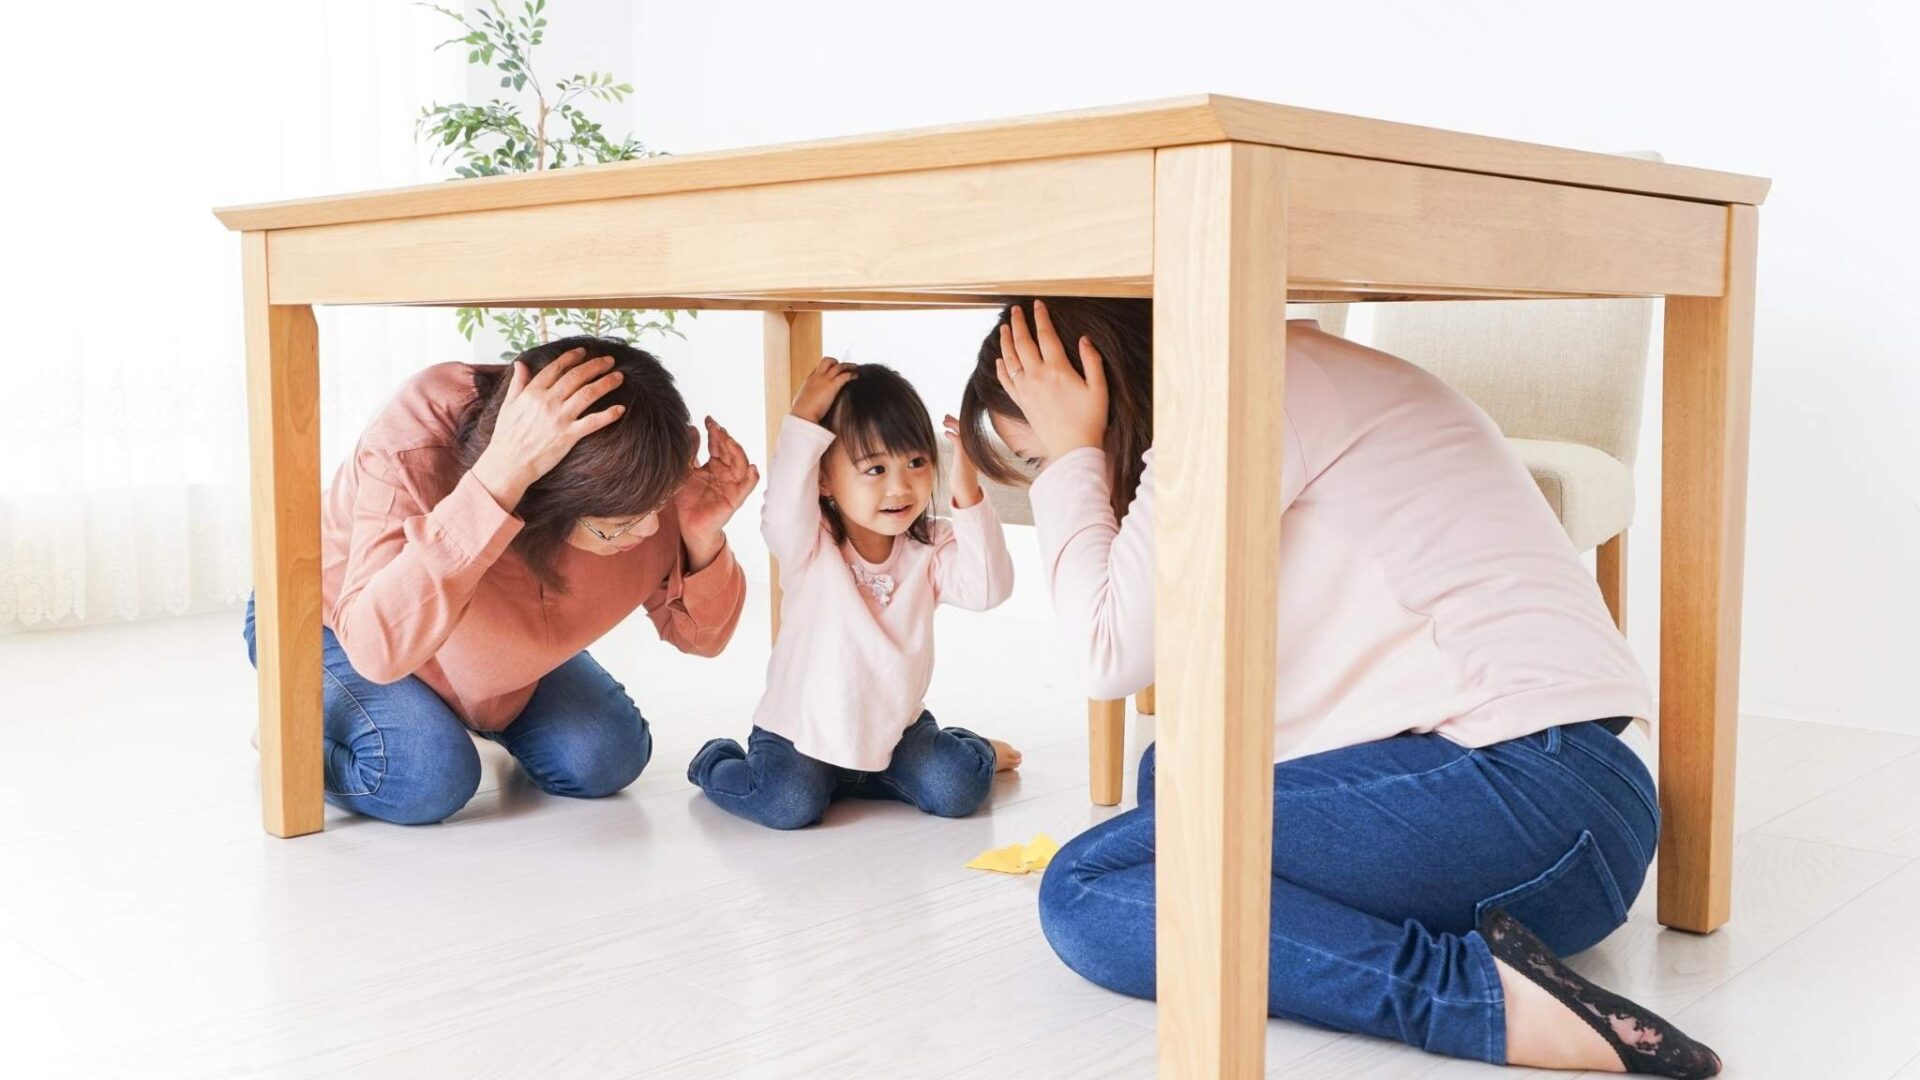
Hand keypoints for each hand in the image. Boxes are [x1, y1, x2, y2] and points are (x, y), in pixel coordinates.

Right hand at [471, 348, 625, 510]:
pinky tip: (620, 409)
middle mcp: (547, 401)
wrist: (509, 463)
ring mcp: (559, 418)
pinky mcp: (568, 435)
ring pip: (588, 394)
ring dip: (606, 383)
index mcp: (532, 392)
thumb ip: (518, 383)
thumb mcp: (508, 405)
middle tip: (610, 360)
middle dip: (595, 365)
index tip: (583, 351)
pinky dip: (608, 415)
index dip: (571, 357)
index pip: (555, 368)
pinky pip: (593, 422)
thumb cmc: (506, 436)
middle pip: (576, 377)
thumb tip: (521, 363)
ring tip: (619, 377)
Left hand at [676, 417, 759, 570]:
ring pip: (741, 464)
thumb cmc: (687, 499)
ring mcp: (732, 484)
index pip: (718, 444)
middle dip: (725, 438)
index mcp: (715, 464)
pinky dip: (752, 477)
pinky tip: (752, 468)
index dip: (714, 432)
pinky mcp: (735, 498)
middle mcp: (726, 472)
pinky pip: (747, 487)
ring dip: (737, 452)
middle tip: (717, 428)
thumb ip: (689, 453)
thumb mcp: (684, 472)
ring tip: (730, 442)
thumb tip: (691, 428)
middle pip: (730, 451)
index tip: (708, 420)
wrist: (688, 524)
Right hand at [791, 356, 857, 422]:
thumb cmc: (801, 413)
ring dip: (848, 366)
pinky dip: (851, 374)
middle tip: (843, 367)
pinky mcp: (832, 386)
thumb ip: (806, 400)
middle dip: (836, 362)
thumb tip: (805, 404)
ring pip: (838, 366)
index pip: (818, 368)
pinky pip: (844, 375)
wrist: (802, 415)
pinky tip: (856, 376)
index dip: (826, 368)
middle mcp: (817, 377)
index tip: (832, 372)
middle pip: (826, 361)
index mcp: (809, 380)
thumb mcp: (801, 402)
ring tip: (855, 367)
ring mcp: (824, 380)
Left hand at [942, 415, 982, 508]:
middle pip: (965, 430)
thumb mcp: (961, 464)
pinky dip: (953, 435)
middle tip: (945, 417)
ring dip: (953, 425)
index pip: (965, 433)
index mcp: (970, 451)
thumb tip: (957, 451)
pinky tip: (947, 433)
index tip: (948, 420)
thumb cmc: (961, 480)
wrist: (966, 492)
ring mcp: (968, 453)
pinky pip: (959, 442)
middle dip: (954, 422)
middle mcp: (971, 450)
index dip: (956, 424)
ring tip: (944, 421)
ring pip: (962, 433)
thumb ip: (960, 455)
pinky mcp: (963, 458)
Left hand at [996, 301, 1107, 460]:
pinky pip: (1006, 381)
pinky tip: (999, 360)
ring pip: (1010, 359)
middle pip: (1022, 342)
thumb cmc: (1090, 419)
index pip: (1045, 335)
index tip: (1037, 305)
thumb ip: (1091, 360)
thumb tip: (1084, 339)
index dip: (1040, 317)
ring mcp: (1026, 389)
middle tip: (1015, 310)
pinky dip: (1000, 368)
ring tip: (1003, 328)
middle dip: (1018, 323)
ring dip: (1005, 341)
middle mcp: (1037, 376)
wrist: (1072, 448)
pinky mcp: (1021, 402)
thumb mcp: (1099, 387)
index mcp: (1057, 369)